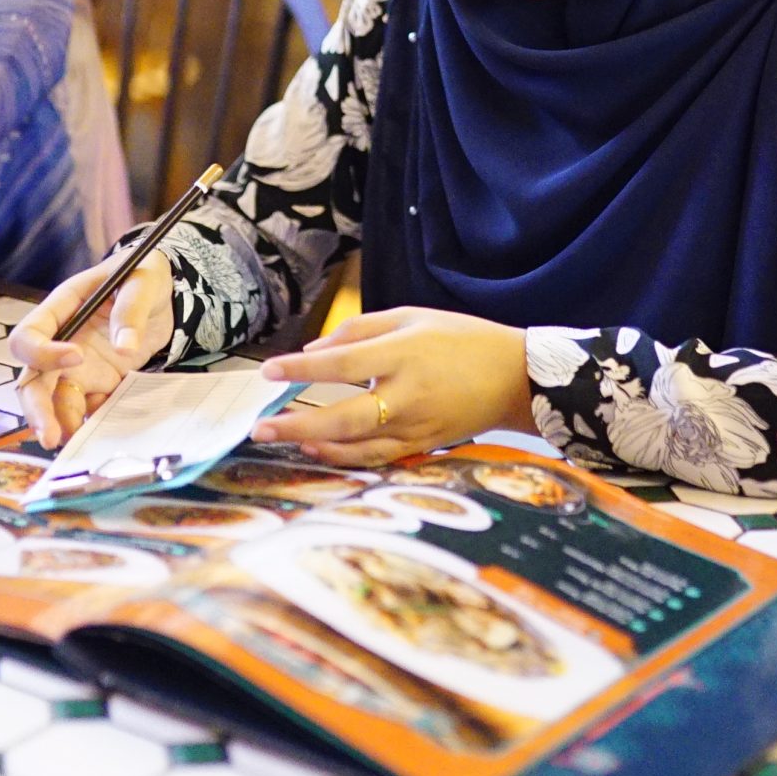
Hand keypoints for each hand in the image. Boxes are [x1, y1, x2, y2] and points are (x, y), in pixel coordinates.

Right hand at [9, 251, 174, 448]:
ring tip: (76, 444)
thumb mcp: (142, 282)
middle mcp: (62, 342)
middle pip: (33, 379)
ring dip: (61, 423)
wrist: (165, 295)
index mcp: (61, 309)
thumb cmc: (143, 277)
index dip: (44, 352)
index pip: (31, 335)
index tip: (78, 358)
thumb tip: (125, 347)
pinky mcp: (100, 384)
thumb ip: (131, 311)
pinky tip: (101, 438)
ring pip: (56, 401)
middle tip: (51, 435)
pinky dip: (92, 424)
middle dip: (38, 408)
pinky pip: (88, 408)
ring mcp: (79, 367)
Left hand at [252, 308, 533, 467]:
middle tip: (261, 427)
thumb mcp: (412, 317)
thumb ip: (361, 331)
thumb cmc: (462, 339)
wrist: (516, 377)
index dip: (302, 369)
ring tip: (281, 440)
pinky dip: (346, 458)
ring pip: (358, 445)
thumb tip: (315, 350)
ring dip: (316, 446)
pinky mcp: (424, 445)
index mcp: (405, 354)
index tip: (269, 371)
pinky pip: (378, 457)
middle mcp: (409, 394)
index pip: (343, 363)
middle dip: (299, 426)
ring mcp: (417, 426)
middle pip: (345, 417)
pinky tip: (320, 452)